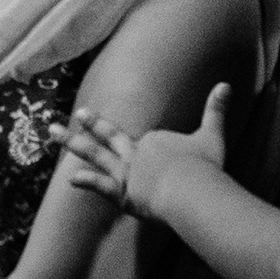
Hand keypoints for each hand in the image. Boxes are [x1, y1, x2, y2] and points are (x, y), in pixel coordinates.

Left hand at [64, 82, 231, 227]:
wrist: (193, 191)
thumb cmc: (204, 166)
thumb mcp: (212, 135)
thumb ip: (216, 110)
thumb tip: (226, 84)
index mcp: (154, 141)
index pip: (143, 141)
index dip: (146, 146)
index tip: (161, 157)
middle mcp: (135, 153)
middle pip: (111, 136)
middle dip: (93, 124)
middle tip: (78, 114)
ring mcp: (126, 173)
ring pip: (95, 156)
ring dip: (73, 144)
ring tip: (52, 133)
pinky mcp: (123, 193)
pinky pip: (101, 186)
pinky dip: (86, 182)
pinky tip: (70, 179)